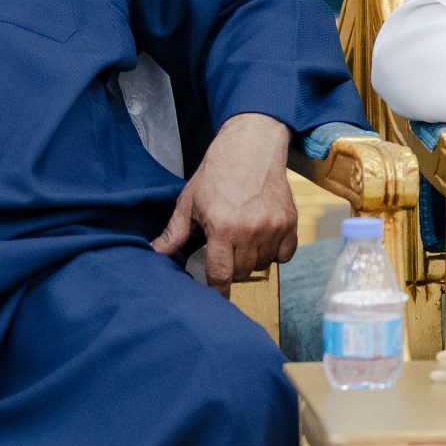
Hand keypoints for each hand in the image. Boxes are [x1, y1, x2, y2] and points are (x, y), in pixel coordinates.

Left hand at [153, 113, 298, 290]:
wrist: (251, 148)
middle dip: (233, 268)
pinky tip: (263, 239)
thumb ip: (175, 232)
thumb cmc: (217, 174)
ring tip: (243, 240)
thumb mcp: (189, 201)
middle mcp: (250, 231)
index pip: (221, 274)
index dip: (218, 290)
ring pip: (264, 264)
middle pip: (243, 272)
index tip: (217, 297)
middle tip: (226, 252)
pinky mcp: (289, 222)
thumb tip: (156, 253)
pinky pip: (285, 255)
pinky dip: (275, 253)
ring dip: (253, 260)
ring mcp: (273, 227)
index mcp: (223, 228)